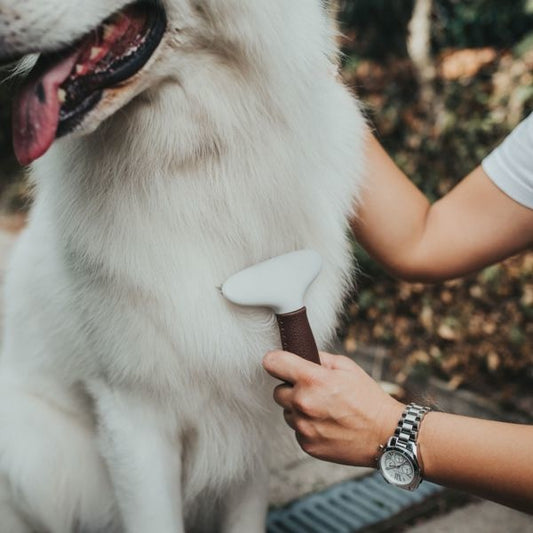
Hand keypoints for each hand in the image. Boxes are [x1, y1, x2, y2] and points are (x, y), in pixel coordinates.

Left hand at [262, 351, 404, 467]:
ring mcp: (304, 427)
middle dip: (291, 388)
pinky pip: (297, 430)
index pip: (272, 363)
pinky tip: (327, 424)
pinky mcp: (307, 445)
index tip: (279, 363)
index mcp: (312, 380)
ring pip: (287, 412)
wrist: (385, 434)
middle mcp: (303, 403)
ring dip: (298, 409)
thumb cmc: (368, 398)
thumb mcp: (346, 367)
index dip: (275, 361)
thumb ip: (319, 358)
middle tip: (313, 390)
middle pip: (277, 391)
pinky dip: (307, 426)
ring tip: (324, 409)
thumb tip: (299, 355)